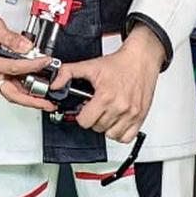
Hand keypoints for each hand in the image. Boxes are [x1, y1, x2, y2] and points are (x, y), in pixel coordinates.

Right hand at [0, 7, 54, 111]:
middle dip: (31, 100)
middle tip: (46, 102)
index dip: (32, 65)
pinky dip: (27, 89)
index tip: (45, 61)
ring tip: (46, 100)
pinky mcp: (1, 72)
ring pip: (14, 92)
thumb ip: (10, 38)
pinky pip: (14, 85)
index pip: (13, 68)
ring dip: (30, 98)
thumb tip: (26, 47)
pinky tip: (38, 88)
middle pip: (12, 93)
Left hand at [50, 24, 163, 142]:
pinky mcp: (140, 117)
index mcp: (105, 96)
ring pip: (111, 135)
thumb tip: (55, 83)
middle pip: (97, 128)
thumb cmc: (119, 64)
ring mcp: (131, 114)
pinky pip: (127, 137)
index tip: (85, 109)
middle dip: (94, 118)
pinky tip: (117, 122)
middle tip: (97, 108)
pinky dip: (120, 133)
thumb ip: (68, 73)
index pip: (85, 121)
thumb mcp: (90, 65)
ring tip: (106, 114)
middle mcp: (119, 107)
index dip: (81, 115)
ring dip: (106, 127)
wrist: (140, 59)